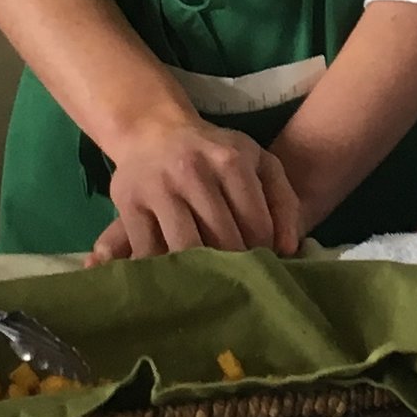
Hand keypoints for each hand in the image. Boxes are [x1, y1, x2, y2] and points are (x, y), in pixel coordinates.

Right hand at [87, 114, 304, 262]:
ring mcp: (159, 188)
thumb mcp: (258, 161)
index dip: (262, 254)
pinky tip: (174, 279)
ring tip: (210, 286)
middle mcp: (194, 172)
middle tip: (237, 282)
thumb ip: (283, 200)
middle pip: (223, 241)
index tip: (261, 266)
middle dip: (234, 268)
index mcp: (231, 161)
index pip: (257, 225)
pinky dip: (162, 271)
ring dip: (200, 274)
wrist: (153, 130)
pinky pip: (148, 251)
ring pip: (186, 249)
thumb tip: (288, 249)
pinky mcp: (129, 205)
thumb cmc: (214, 153)